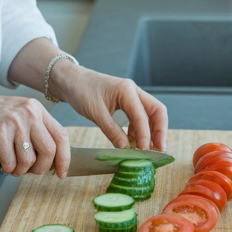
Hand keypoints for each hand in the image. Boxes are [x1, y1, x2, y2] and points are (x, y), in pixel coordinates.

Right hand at [0, 90, 70, 176]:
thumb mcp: (16, 114)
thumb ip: (34, 130)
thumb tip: (51, 159)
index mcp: (36, 108)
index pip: (61, 135)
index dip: (64, 158)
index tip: (62, 172)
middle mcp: (29, 113)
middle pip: (49, 150)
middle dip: (41, 168)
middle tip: (30, 171)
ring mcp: (14, 123)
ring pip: (29, 160)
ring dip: (20, 170)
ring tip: (12, 165)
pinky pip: (11, 163)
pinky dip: (7, 168)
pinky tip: (2, 163)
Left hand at [52, 64, 168, 151]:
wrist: (71, 80)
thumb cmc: (81, 91)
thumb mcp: (96, 113)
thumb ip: (112, 130)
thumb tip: (126, 148)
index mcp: (127, 90)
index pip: (143, 115)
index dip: (145, 134)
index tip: (144, 150)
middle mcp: (133, 91)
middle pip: (156, 111)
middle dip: (160, 130)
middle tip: (159, 149)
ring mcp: (131, 97)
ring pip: (149, 115)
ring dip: (149, 132)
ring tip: (146, 150)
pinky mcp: (126, 103)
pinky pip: (138, 117)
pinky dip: (138, 131)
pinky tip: (132, 143)